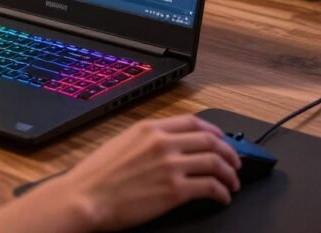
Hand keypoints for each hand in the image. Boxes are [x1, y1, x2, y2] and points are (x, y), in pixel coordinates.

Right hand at [42, 115, 240, 230]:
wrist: (85, 198)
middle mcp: (163, 143)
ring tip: (232, 183)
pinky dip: (222, 192)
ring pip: (215, 162)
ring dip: (230, 174)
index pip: (193, 122)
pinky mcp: (174, 191)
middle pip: (210, 140)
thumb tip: (168, 143)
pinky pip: (210, 187)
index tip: (221, 139)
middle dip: (228, 152)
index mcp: (149, 128)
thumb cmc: (95, 177)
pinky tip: (222, 198)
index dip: (214, 131)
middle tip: (234, 163)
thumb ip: (146, 140)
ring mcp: (170, 166)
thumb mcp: (121, 143)